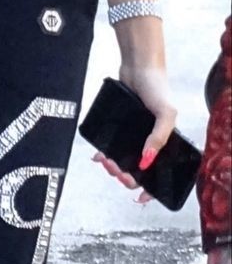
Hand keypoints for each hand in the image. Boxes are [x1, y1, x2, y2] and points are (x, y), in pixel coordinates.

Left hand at [91, 61, 176, 203]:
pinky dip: (104, 154)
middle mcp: (150, 141)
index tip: (139, 197)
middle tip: (117, 170)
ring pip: (123, 161)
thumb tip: (145, 161)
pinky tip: (98, 155)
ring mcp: (134, 135)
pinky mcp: (120, 127)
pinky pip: (111, 146)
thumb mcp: (166, 113)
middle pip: (138, 171)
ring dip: (113, 167)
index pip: (161, 173)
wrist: (137, 66)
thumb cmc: (157, 88)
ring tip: (105, 162)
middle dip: (126, 176)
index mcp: (165, 142)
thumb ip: (159, 137)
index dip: (152, 189)